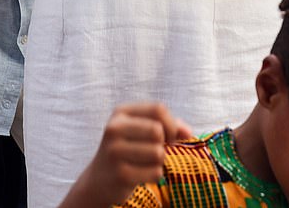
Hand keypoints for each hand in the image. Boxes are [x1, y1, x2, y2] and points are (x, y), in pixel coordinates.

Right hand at [71, 103, 190, 207]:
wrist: (99, 180)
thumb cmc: (127, 150)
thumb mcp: (140, 130)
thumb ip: (166, 126)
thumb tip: (188, 132)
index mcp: (120, 113)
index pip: (158, 109)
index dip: (171, 123)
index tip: (169, 136)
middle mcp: (114, 128)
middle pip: (157, 131)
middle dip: (164, 143)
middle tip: (158, 150)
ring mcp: (115, 151)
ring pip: (158, 153)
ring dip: (159, 161)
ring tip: (146, 162)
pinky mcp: (121, 174)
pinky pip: (155, 173)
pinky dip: (154, 175)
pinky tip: (141, 174)